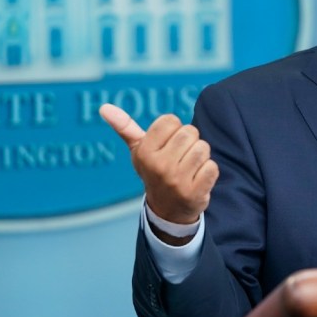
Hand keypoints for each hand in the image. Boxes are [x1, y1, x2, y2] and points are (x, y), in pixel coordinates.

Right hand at [99, 103, 218, 229]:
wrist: (167, 210)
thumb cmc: (154, 170)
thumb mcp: (138, 150)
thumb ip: (125, 127)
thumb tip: (104, 107)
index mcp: (144, 152)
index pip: (170, 120)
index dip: (174, 129)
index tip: (168, 144)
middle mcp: (159, 166)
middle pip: (189, 132)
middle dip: (190, 141)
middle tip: (180, 157)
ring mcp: (177, 181)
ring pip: (203, 148)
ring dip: (201, 156)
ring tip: (189, 167)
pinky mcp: (194, 193)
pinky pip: (212, 167)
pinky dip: (209, 171)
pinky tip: (197, 179)